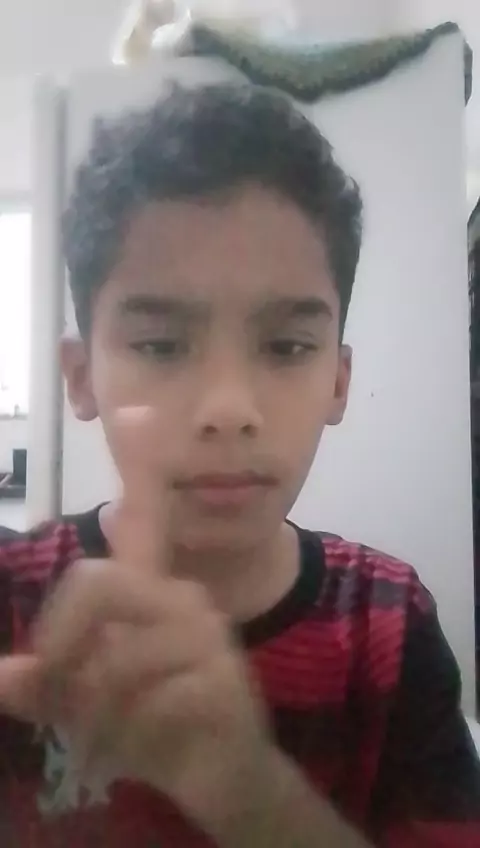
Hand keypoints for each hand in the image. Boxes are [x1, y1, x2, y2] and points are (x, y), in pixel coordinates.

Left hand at [0, 407, 271, 834]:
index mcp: (151, 594)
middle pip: (93, 581)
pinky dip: (125, 737)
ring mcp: (206, 636)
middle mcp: (181, 599)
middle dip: (62, 644)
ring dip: (94, 710)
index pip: (147, 515)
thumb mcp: (91, 704)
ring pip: (112, 657)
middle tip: (62, 691)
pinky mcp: (221, 680)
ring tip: (111, 735)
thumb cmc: (158, 725)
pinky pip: (141, 702)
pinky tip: (150, 746)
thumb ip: (50, 684)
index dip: (142, 464)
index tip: (136, 407)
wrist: (227, 775)